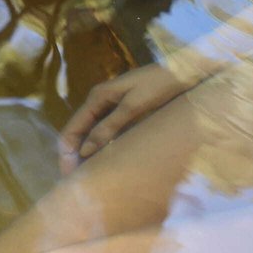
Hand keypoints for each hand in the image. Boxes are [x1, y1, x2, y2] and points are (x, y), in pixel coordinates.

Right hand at [56, 63, 194, 174]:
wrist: (184, 72)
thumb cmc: (159, 86)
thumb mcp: (133, 107)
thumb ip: (109, 127)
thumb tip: (84, 151)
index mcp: (98, 97)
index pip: (73, 128)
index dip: (67, 152)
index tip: (69, 174)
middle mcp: (100, 101)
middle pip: (79, 131)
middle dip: (75, 155)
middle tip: (77, 180)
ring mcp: (111, 106)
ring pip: (92, 133)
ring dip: (88, 152)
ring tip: (89, 176)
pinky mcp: (124, 111)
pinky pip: (107, 131)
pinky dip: (103, 146)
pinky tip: (106, 161)